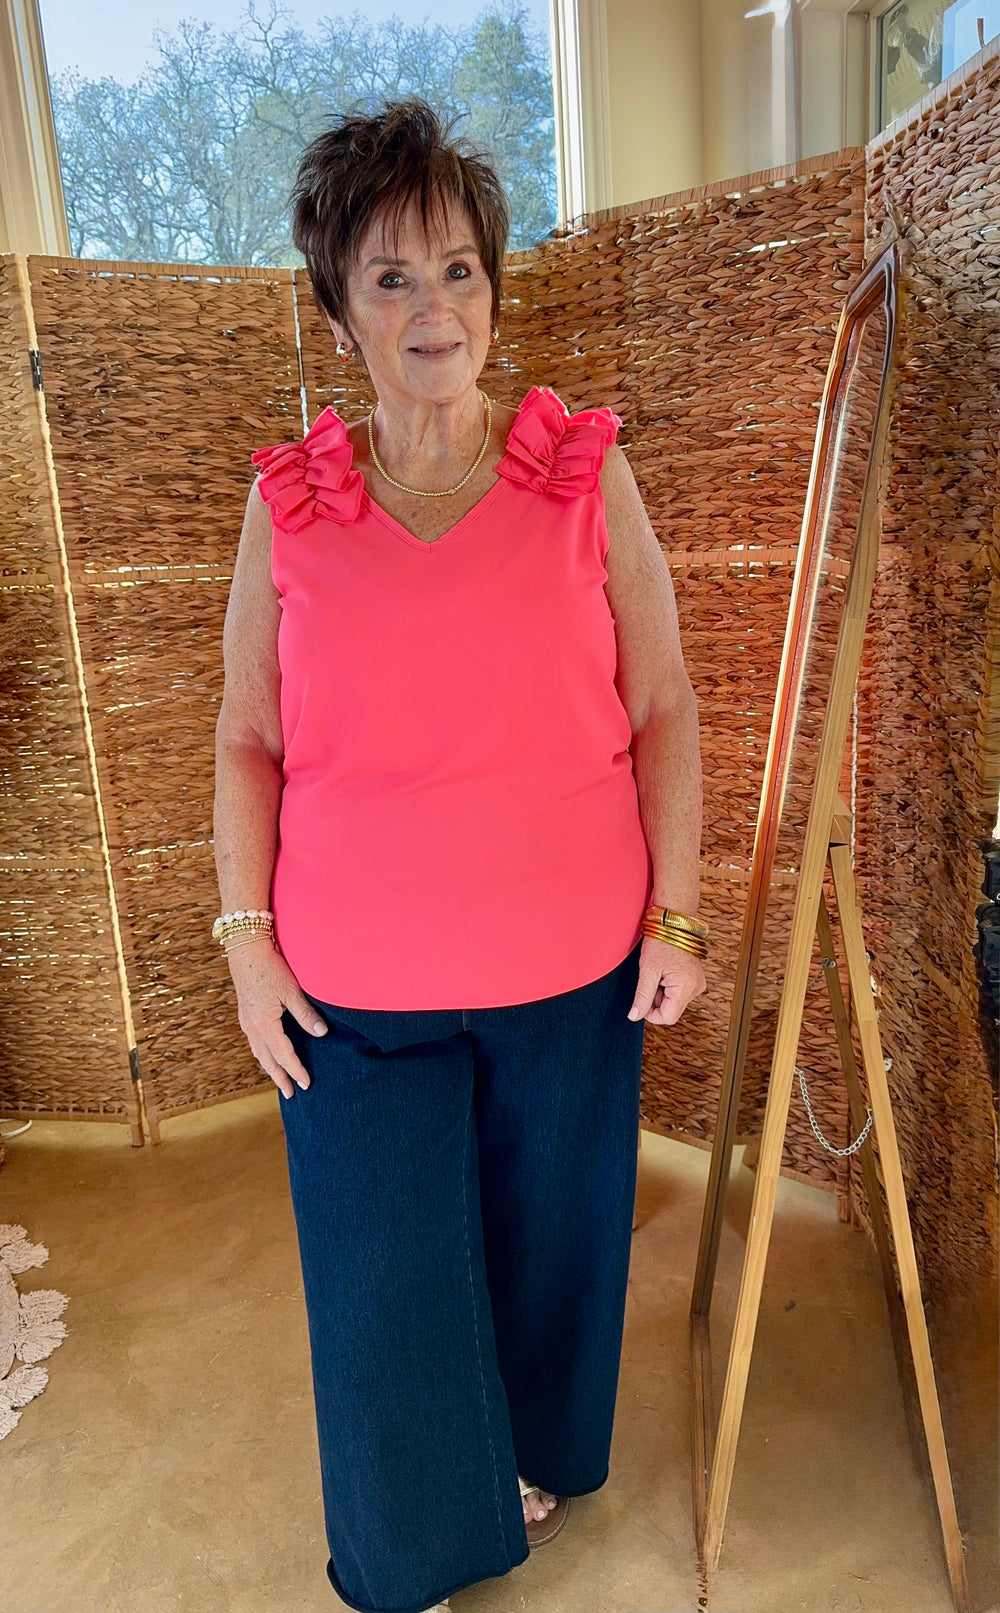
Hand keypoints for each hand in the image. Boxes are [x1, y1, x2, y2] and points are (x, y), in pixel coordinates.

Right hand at [227, 941, 327, 1097]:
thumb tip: (322, 1033)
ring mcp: (246, 1022)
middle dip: (280, 1078)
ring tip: (280, 1079)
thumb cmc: (270, 968)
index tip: (306, 1084)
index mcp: (264, 1025)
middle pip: (267, 1060)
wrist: (245, 951)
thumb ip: (306, 1014)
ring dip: (270, 1068)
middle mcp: (252, 1028)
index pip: (284, 1055)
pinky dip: (262, 1054)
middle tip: (290, 1094)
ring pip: (258, 1053)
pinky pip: (254, 1043)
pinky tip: (268, 1054)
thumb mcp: (291, 991)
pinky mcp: (245, 1015)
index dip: (296, 1070)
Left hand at [627, 935, 706, 1024]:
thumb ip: (642, 996)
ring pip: (674, 1002)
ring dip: (662, 993)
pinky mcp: (695, 979)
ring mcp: (697, 983)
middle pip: (671, 1010)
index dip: (651, 1013)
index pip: (667, 1017)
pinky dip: (668, 987)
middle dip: (656, 1000)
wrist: (673, 923)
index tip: (642, 999)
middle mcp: (696, 988)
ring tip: (659, 973)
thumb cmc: (661, 942)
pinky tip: (665, 972)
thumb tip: (634, 1016)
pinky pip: (679, 992)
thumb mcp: (647, 970)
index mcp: (686, 987)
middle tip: (651, 979)